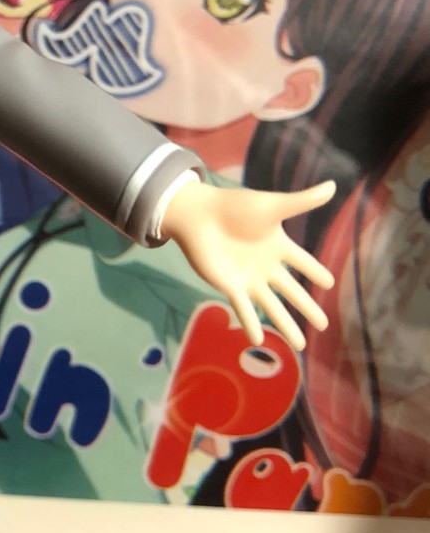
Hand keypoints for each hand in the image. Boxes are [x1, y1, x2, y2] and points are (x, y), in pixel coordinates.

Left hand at [160, 178, 336, 350]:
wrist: (200, 215)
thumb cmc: (236, 208)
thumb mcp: (274, 205)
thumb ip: (303, 201)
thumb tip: (333, 186)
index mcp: (278, 245)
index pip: (303, 263)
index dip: (316, 272)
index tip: (330, 284)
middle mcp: (266, 266)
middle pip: (292, 291)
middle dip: (307, 308)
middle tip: (324, 325)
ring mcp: (248, 278)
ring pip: (272, 306)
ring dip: (286, 325)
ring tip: (299, 346)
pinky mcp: (229, 286)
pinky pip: (244, 309)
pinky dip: (251, 324)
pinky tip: (257, 340)